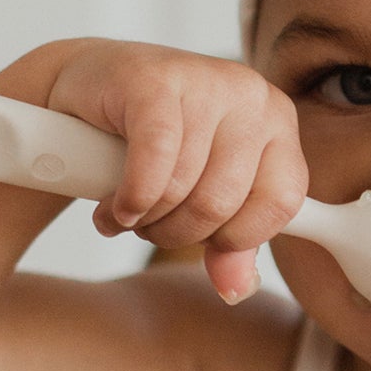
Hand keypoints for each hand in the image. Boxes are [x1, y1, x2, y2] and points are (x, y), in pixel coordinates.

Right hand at [44, 40, 306, 301]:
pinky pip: (154, 163)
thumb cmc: (154, 145)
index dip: (237, 237)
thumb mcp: (202, 196)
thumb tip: (236, 290)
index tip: (203, 239)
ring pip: (183, 188)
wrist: (88, 92)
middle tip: (151, 228)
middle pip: (224, 204)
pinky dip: (130, 199)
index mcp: (279, 123)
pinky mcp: (155, 82)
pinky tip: (114, 207)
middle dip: (179, 235)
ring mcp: (205, 81)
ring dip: (146, 221)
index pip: (282, 203)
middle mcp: (252, 95)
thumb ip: (229, 243)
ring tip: (128, 213)